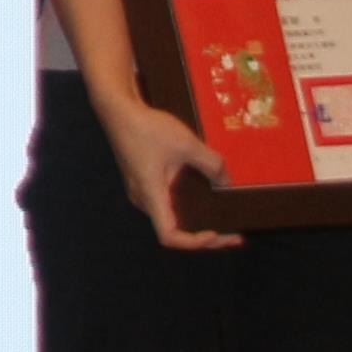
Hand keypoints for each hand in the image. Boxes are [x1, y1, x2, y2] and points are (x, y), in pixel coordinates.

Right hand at [100, 90, 239, 249]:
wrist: (118, 109)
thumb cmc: (148, 128)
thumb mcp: (187, 145)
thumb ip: (211, 164)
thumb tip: (227, 182)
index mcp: (151, 195)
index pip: (169, 236)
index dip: (194, 242)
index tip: (217, 234)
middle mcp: (143, 199)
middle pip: (172, 231)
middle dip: (203, 236)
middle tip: (232, 234)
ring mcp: (139, 191)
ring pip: (168, 217)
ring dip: (194, 222)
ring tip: (220, 218)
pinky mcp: (141, 181)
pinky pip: (164, 204)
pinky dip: (185, 208)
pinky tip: (200, 196)